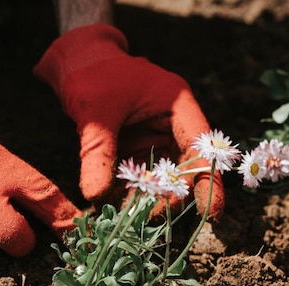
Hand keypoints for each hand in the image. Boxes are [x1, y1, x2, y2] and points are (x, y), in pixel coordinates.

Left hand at [33, 24, 223, 219]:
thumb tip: (95, 197)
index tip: (213, 214)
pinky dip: (127, 195)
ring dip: (145, 200)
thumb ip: (97, 153)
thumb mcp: (95, 112)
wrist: (75, 64)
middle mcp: (172, 126)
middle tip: (145, 219)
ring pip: (160, 180)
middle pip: (184, 170)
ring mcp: (155, 141)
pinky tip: (111, 206)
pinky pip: (139, 180)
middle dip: (168, 197)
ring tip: (124, 217)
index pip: (202, 148)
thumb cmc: (91, 75)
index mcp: (177, 106)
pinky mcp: (137, 152)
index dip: (208, 182)